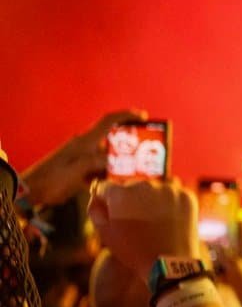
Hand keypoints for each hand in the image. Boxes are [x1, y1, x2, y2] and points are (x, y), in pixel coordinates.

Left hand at [24, 109, 146, 205]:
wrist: (33, 190)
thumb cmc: (55, 177)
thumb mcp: (80, 168)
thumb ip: (101, 161)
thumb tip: (118, 160)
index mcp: (86, 140)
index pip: (109, 121)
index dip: (127, 115)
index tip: (144, 116)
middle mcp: (86, 146)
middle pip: (112, 139)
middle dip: (129, 144)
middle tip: (144, 150)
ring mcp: (82, 158)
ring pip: (107, 157)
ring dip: (120, 162)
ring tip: (134, 170)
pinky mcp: (80, 171)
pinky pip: (100, 169)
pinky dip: (109, 174)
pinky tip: (115, 183)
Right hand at [87, 179, 201, 281]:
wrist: (170, 264)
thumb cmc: (134, 251)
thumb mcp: (105, 233)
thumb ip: (95, 209)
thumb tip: (97, 194)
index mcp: (120, 194)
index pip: (105, 187)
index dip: (105, 201)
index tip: (111, 213)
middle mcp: (144, 185)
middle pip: (130, 186)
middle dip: (129, 199)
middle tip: (135, 222)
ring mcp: (168, 189)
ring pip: (153, 189)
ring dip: (150, 200)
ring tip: (153, 223)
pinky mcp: (186, 195)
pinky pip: (172, 195)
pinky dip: (169, 204)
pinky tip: (167, 221)